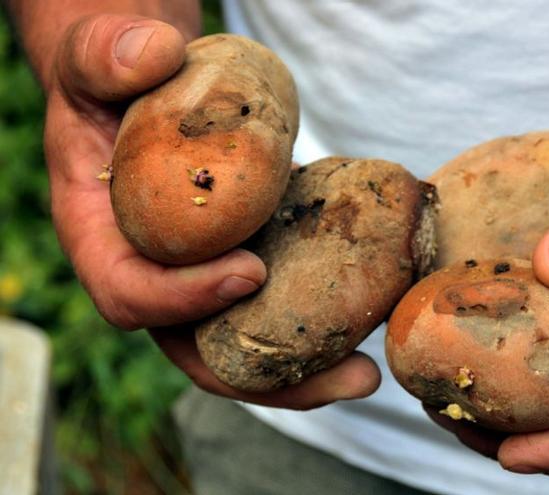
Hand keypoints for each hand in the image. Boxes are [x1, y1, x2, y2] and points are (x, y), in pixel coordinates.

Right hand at [44, 14, 378, 407]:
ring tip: (369, 372)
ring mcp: (203, 276)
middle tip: (348, 376)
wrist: (146, 87)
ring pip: (245, 343)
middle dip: (269, 377)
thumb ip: (108, 56)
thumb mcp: (96, 59)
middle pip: (200, 350)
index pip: (130, 294)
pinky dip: (321, 318)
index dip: (183, 298)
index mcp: (102, 240)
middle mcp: (154, 274)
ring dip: (306, 367)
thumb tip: (156, 55)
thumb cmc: (112, 76)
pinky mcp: (247, 260)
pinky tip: (375, 310)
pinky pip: (278, 303)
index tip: (249, 271)